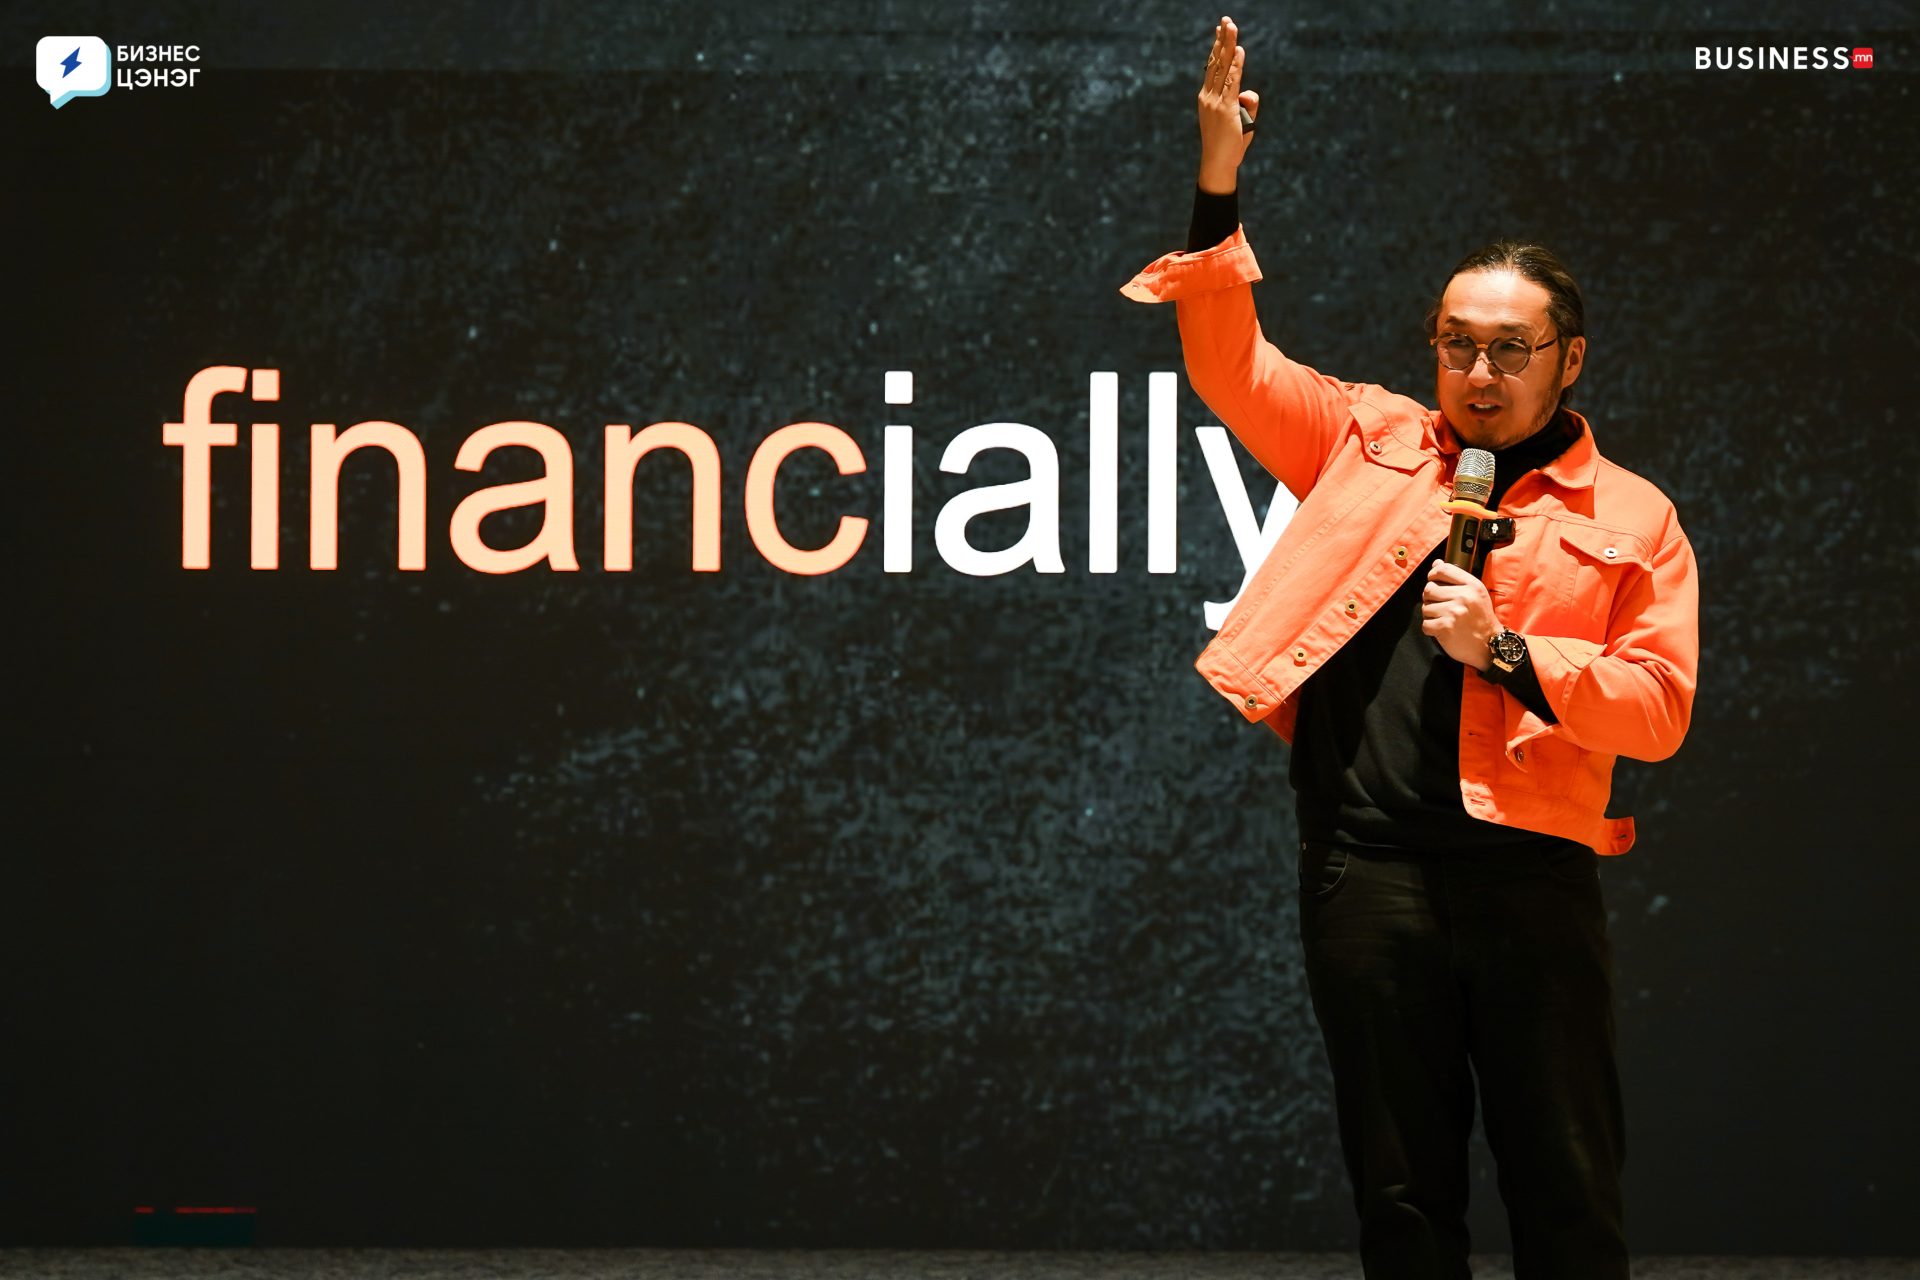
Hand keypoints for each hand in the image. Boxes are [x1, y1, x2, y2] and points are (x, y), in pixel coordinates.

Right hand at [1196, 16, 1259, 193]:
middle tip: (1226, 20)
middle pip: (1216, 62)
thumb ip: (1247, 103)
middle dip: (1222, 39)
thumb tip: (1250, 92)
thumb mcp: (1240, 119)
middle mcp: (1208, 97)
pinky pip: (1232, 82)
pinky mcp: (1225, 109)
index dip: (1217, 47)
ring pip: (1223, 68)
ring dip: (1228, 46)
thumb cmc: (1229, 144)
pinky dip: (1236, 65)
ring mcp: (1215, 102)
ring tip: (1232, 27)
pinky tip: (1239, 51)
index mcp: (1207, 98)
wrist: (1218, 164)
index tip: (1220, 30)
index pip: (1212, 67)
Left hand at [1422, 560, 1498, 669]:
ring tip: (1444, 619)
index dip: (1433, 575)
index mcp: (1472, 585)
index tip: (1433, 582)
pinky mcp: (1445, 628)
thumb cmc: (1480, 618)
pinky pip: (1425, 624)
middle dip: (1430, 599)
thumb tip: (1436, 563)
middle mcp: (1463, 597)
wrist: (1490, 645)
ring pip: (1425, 608)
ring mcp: (1453, 612)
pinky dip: (1431, 629)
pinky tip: (1442, 630)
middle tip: (1440, 606)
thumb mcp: (1475, 594)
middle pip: (1429, 589)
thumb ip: (1455, 578)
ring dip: (1431, 615)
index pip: (1442, 570)